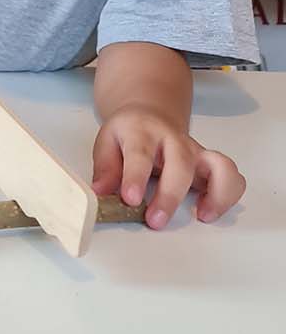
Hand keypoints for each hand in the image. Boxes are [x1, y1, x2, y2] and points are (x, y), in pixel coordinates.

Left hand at [91, 105, 244, 228]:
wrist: (149, 114)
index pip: (139, 154)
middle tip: (155, 220)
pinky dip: (228, 196)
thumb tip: (101, 194)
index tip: (130, 199)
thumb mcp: (107, 142)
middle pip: (180, 164)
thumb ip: (105, 168)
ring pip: (219, 166)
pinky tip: (208, 211)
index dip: (135, 177)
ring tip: (201, 215)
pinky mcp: (210, 164)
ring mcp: (195, 151)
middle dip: (170, 195)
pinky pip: (232, 176)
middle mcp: (173, 140)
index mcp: (141, 132)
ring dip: (216, 194)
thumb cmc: (128, 134)